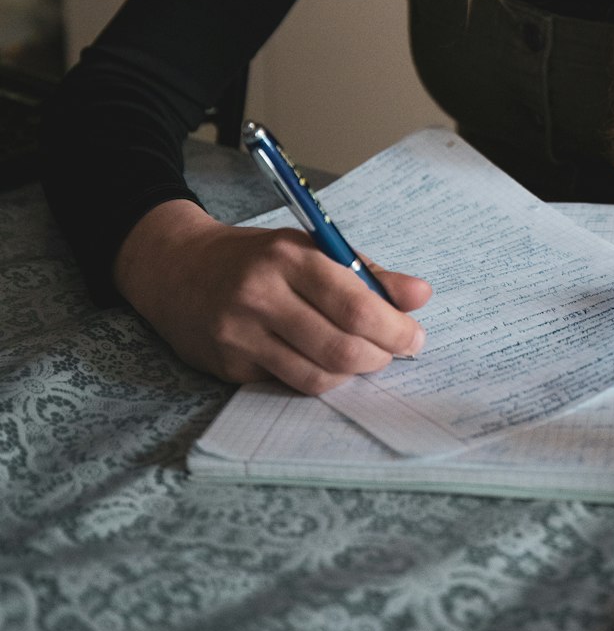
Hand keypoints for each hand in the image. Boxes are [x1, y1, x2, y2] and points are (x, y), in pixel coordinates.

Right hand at [113, 199, 430, 393]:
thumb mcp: (308, 247)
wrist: (176, 268)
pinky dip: (317, 378)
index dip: (393, 328)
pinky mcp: (228, 365)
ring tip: (363, 359)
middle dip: (380, 357)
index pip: (354, 303)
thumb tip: (420, 296)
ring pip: (316, 376)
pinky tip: (324, 361)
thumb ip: (366, 271)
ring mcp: (241, 335)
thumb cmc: (255, 257)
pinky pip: (288, 384)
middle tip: (395, 353)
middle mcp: (261, 296)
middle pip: (339, 347)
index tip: (416, 337)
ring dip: (352, 374)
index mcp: (288, 257)